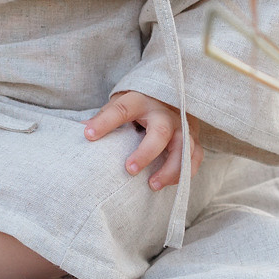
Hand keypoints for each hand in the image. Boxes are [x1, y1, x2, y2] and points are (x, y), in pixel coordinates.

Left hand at [84, 91, 200, 189]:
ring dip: (170, 169)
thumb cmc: (140, 104)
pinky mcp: (194, 137)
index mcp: (141, 101)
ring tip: (152, 185)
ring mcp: (183, 125)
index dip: (105, 122)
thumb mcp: (121, 103)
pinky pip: (195, 157)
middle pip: (160, 131)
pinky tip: (169, 183)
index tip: (88, 135)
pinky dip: (185, 172)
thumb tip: (83, 129)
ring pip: (183, 147)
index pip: (122, 109)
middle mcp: (165, 112)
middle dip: (146, 152)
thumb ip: (105, 116)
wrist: (171, 94)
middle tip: (129, 169)